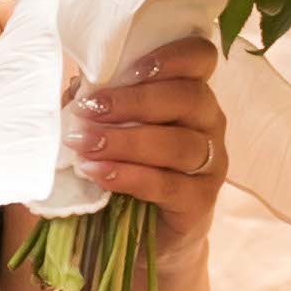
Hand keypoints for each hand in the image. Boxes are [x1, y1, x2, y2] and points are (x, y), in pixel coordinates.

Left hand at [74, 34, 230, 266]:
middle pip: (188, 97)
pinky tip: (98, 173)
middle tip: (89, 110)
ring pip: (179, 143)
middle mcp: (209, 122)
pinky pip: (170, 185)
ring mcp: (211, 163)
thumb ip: (100, 102)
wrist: (140, 234)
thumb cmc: (124, 165)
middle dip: (133, 101)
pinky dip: (130, 176)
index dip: (171, 57)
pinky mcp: (202, 201)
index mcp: (189, 92)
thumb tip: (78, 87)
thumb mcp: (109, 126)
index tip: (128, 70)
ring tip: (84, 146)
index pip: (200, 57)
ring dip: (125, 141)